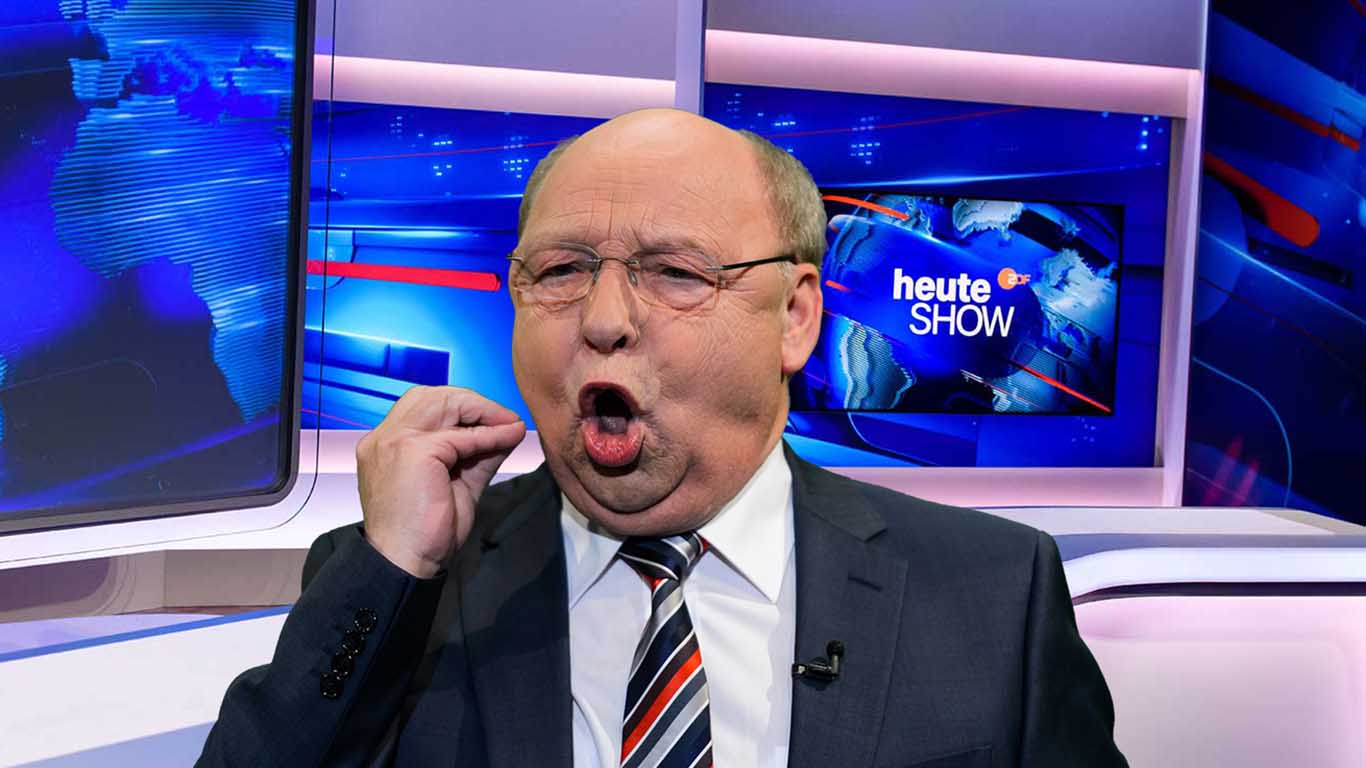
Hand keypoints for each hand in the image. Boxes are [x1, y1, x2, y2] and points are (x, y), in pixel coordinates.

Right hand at [356, 386, 526, 577]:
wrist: (406, 564)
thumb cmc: (426, 532)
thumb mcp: (458, 482)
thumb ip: (478, 453)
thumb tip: (508, 430)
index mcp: (386, 443)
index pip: (424, 405)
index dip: (463, 407)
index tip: (497, 421)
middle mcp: (383, 437)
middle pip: (433, 395)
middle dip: (474, 403)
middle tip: (507, 419)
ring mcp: (394, 441)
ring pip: (444, 403)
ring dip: (482, 411)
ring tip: (508, 425)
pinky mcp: (413, 451)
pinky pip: (462, 435)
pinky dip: (490, 435)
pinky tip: (509, 439)